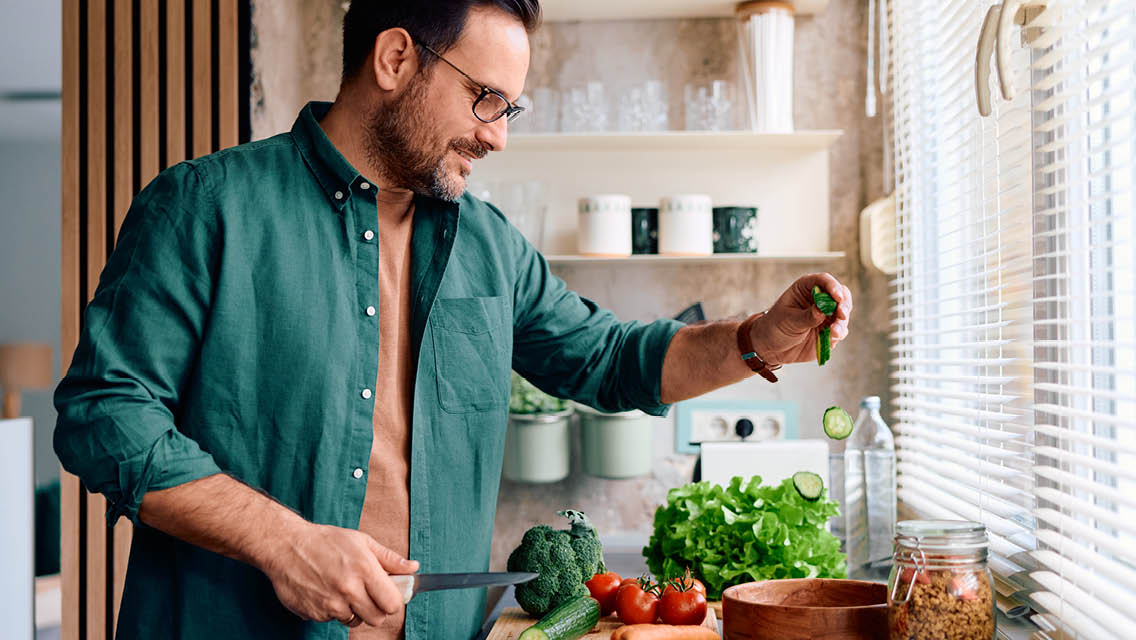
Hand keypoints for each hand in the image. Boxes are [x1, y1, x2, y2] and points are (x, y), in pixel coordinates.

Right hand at [259, 521, 418, 626]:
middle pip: (376, 618)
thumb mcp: (362, 541)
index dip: (392, 601)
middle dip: (375, 609)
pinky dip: (331, 610)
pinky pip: (331, 620)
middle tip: (366, 594)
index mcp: (365, 570)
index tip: (387, 595)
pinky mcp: (314, 613)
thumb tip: (413, 568)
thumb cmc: (326, 541)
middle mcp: (349, 590)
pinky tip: (325, 591)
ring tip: (342, 589)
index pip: (392, 604)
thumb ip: (389, 558)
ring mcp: (330, 604)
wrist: (286, 546)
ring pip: (354, 621)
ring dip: (352, 610)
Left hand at [750, 272, 851, 364]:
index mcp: (805, 288)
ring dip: (841, 322)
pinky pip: (841, 330)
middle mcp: (818, 299)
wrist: (772, 348)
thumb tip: (822, 310)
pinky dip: (839, 333)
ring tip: (833, 332)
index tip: (837, 297)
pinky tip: (831, 338)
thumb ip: (807, 316)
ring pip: (843, 313)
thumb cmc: (775, 328)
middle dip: (844, 304)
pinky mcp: (829, 330)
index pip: (823, 281)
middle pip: (840, 295)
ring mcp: (826, 315)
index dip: (832, 286)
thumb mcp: (788, 321)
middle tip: (842, 315)